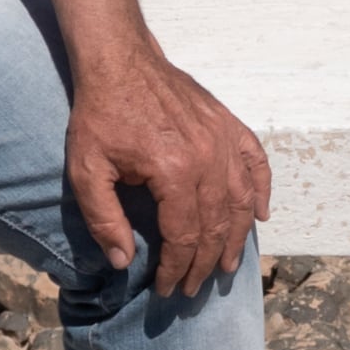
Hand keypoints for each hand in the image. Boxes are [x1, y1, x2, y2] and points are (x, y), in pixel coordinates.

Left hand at [68, 33, 270, 296]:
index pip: (184, 236)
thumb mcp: (87, 171)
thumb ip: (104, 220)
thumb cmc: (100, 115)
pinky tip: (261, 214)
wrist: (119, 61)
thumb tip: (123, 262)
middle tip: (194, 287)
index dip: (176, 268)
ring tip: (229, 266)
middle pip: (217, 225)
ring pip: (241, 201)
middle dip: (206, 263)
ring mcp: (222, 139)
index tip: (167, 289)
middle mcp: (207, 158)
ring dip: (237, 237)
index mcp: (174, 172)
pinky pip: (254, 162)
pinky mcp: (227, 124)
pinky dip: (262, 190)